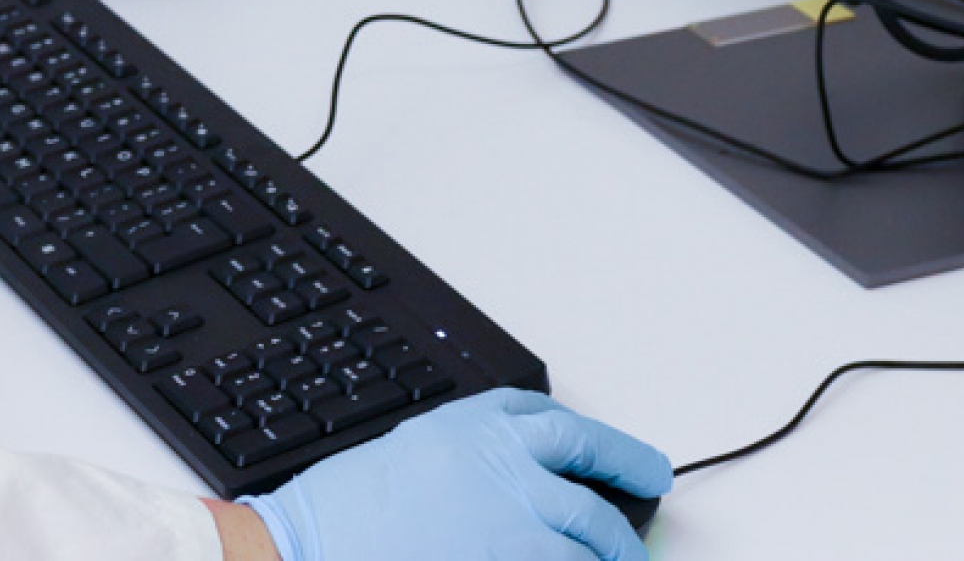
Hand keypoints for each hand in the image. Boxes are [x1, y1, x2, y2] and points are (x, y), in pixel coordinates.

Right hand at [239, 389, 670, 560]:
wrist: (309, 544)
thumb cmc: (348, 507)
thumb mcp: (412, 454)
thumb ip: (469, 459)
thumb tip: (517, 480)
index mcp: (471, 425)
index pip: (548, 416)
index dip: (590, 435)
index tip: (607, 448)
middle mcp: (500, 460)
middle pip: (589, 456)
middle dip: (631, 469)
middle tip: (653, 483)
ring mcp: (510, 515)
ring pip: (591, 527)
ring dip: (615, 547)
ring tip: (627, 558)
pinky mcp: (509, 558)